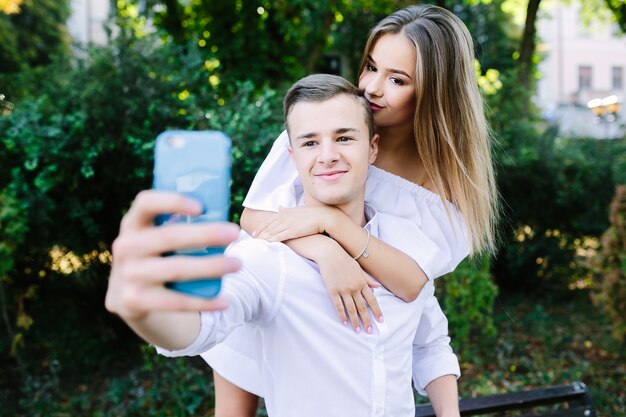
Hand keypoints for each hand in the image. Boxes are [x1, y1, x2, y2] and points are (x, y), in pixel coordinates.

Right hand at [105, 190, 240, 320]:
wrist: (132, 298)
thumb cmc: (159, 257)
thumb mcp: (159, 238)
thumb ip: (181, 225)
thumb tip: (225, 223)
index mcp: (133, 223)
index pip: (146, 203)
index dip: (172, 201)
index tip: (201, 207)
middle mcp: (125, 247)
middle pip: (168, 237)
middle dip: (205, 234)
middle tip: (234, 233)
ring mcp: (127, 275)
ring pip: (175, 269)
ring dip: (211, 266)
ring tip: (237, 264)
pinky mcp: (132, 301)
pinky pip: (175, 302)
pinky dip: (203, 302)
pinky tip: (225, 301)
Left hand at [254, 205, 336, 241]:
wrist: (324, 216)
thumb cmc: (313, 214)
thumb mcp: (298, 210)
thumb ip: (287, 210)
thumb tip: (279, 207)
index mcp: (286, 212)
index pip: (270, 220)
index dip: (261, 226)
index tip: (254, 232)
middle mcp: (285, 217)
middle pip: (269, 226)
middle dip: (260, 232)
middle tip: (251, 238)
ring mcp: (289, 224)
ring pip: (272, 231)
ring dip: (264, 237)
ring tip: (256, 242)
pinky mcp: (293, 230)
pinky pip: (280, 236)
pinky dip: (272, 240)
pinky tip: (267, 243)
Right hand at [316, 246, 383, 333]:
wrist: (330, 253)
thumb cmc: (344, 260)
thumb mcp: (359, 268)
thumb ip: (368, 279)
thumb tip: (378, 286)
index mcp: (362, 283)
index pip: (372, 300)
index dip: (377, 311)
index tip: (380, 321)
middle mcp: (354, 287)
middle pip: (362, 308)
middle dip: (367, 321)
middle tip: (370, 331)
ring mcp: (343, 290)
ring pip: (351, 309)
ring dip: (355, 321)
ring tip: (357, 330)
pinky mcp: (333, 291)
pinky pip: (338, 306)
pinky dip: (342, 315)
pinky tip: (344, 323)